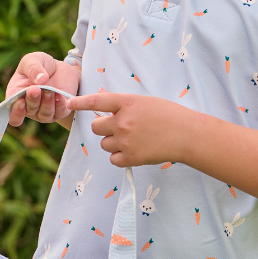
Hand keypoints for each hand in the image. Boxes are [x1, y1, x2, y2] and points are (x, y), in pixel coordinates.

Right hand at [6, 52, 80, 126]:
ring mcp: (44, 112)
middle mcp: (29, 108)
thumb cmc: (40, 65)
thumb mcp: (33, 59)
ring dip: (47, 102)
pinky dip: (60, 105)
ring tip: (50, 89)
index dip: (16, 113)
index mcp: (16, 97)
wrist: (59, 67)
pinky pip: (59, 113)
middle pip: (29, 111)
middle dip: (33, 100)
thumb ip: (33, 68)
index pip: (13, 115)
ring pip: (44, 114)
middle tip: (36, 88)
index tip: (20, 102)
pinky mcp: (59, 111)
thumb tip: (40, 80)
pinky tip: (59, 95)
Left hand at [66, 93, 190, 166]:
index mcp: (127, 103)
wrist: (187, 135)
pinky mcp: (131, 158)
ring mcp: (126, 140)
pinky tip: (135, 151)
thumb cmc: (168, 115)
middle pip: (96, 127)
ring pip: (104, 144)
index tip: (69, 103)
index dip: (81, 103)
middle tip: (120, 128)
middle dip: (104, 128)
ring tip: (133, 140)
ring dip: (113, 143)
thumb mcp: (145, 102)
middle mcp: (123, 121)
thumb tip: (101, 99)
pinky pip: (113, 159)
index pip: (97, 101)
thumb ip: (122, 104)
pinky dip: (120, 157)